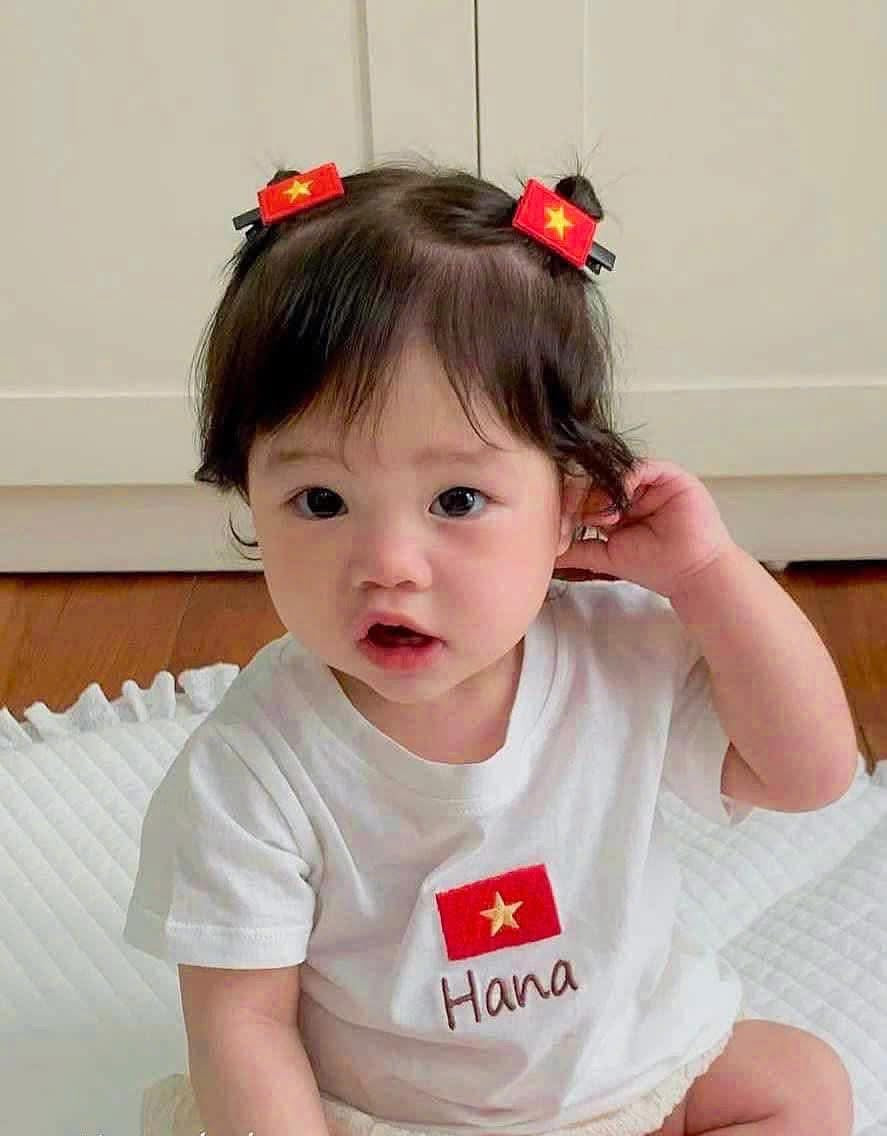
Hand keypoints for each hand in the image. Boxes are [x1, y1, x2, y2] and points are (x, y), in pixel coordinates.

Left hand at [553, 458, 736, 598]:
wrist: (690, 574)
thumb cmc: (655, 566)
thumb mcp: (605, 556)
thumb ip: (577, 550)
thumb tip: (545, 552)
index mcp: (615, 507)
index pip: (583, 494)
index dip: (569, 505)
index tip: (558, 525)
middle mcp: (630, 491)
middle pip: (594, 479)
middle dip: (579, 498)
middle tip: (572, 517)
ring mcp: (648, 482)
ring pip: (612, 472)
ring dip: (600, 493)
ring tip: (601, 519)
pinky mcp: (669, 476)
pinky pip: (639, 467)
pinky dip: (624, 481)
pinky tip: (618, 507)